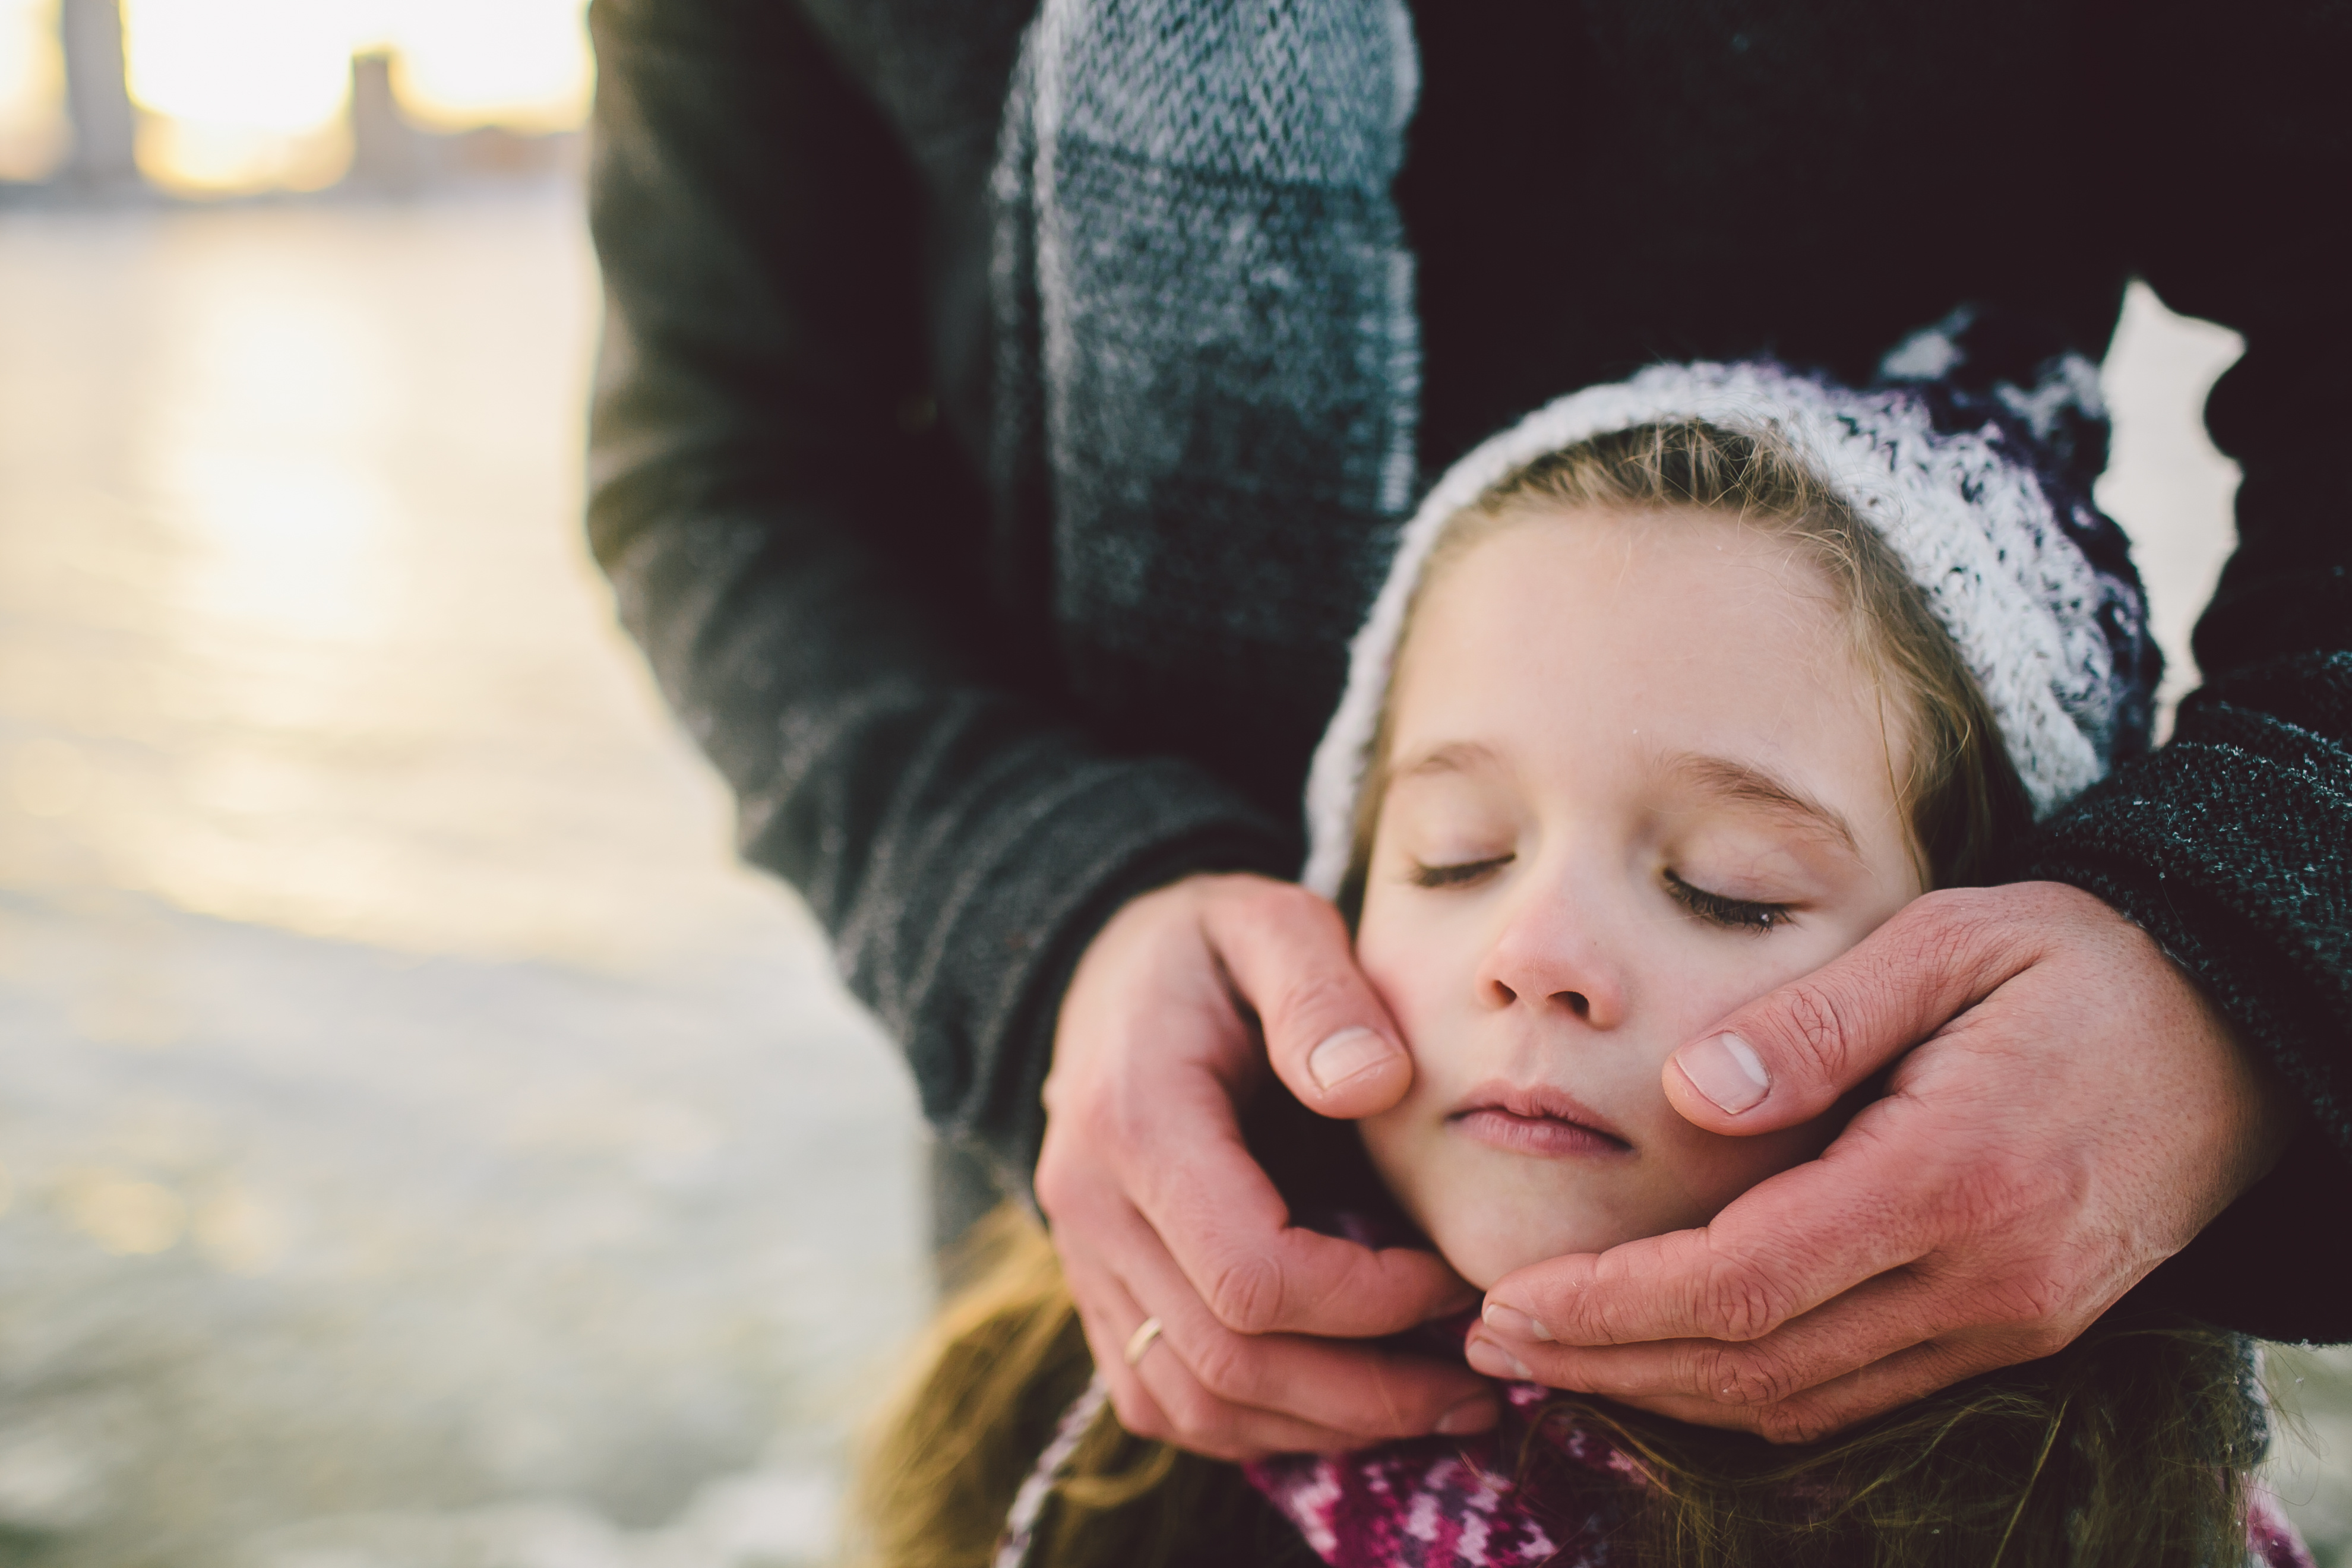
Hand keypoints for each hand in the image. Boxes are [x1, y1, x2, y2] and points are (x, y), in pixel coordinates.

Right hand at [1036, 872, 1494, 1459]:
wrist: (1106, 973)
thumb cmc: (1210, 948)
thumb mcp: (1268, 921)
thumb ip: (1319, 991)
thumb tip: (1375, 1084)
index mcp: (1135, 1124)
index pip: (1253, 1274)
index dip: (1371, 1301)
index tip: (1458, 1276)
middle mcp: (1090, 1211)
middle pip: (1229, 1364)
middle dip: (1370, 1392)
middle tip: (1481, 1383)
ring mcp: (1085, 1264)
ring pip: (1196, 1408)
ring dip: (1326, 1426)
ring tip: (1441, 1405)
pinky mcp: (1099, 1298)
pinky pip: (1169, 1404)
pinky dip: (1267, 1425)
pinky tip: (1355, 1400)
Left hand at [1466, 881, 2294, 1443]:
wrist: (2234, 1036)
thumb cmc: (2081, 969)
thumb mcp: (1954, 941)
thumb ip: (1818, 1020)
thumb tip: (1687, 1089)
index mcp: (1952, 1181)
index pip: (1745, 1281)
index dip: (1615, 1305)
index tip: (1513, 1296)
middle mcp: (1981, 1282)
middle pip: (1759, 1366)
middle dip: (1610, 1362)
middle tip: (1492, 1339)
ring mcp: (2004, 1325)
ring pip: (1802, 1402)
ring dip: (1664, 1392)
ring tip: (1551, 1356)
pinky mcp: (2012, 1335)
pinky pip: (1856, 1393)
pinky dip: (1749, 1393)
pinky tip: (1668, 1363)